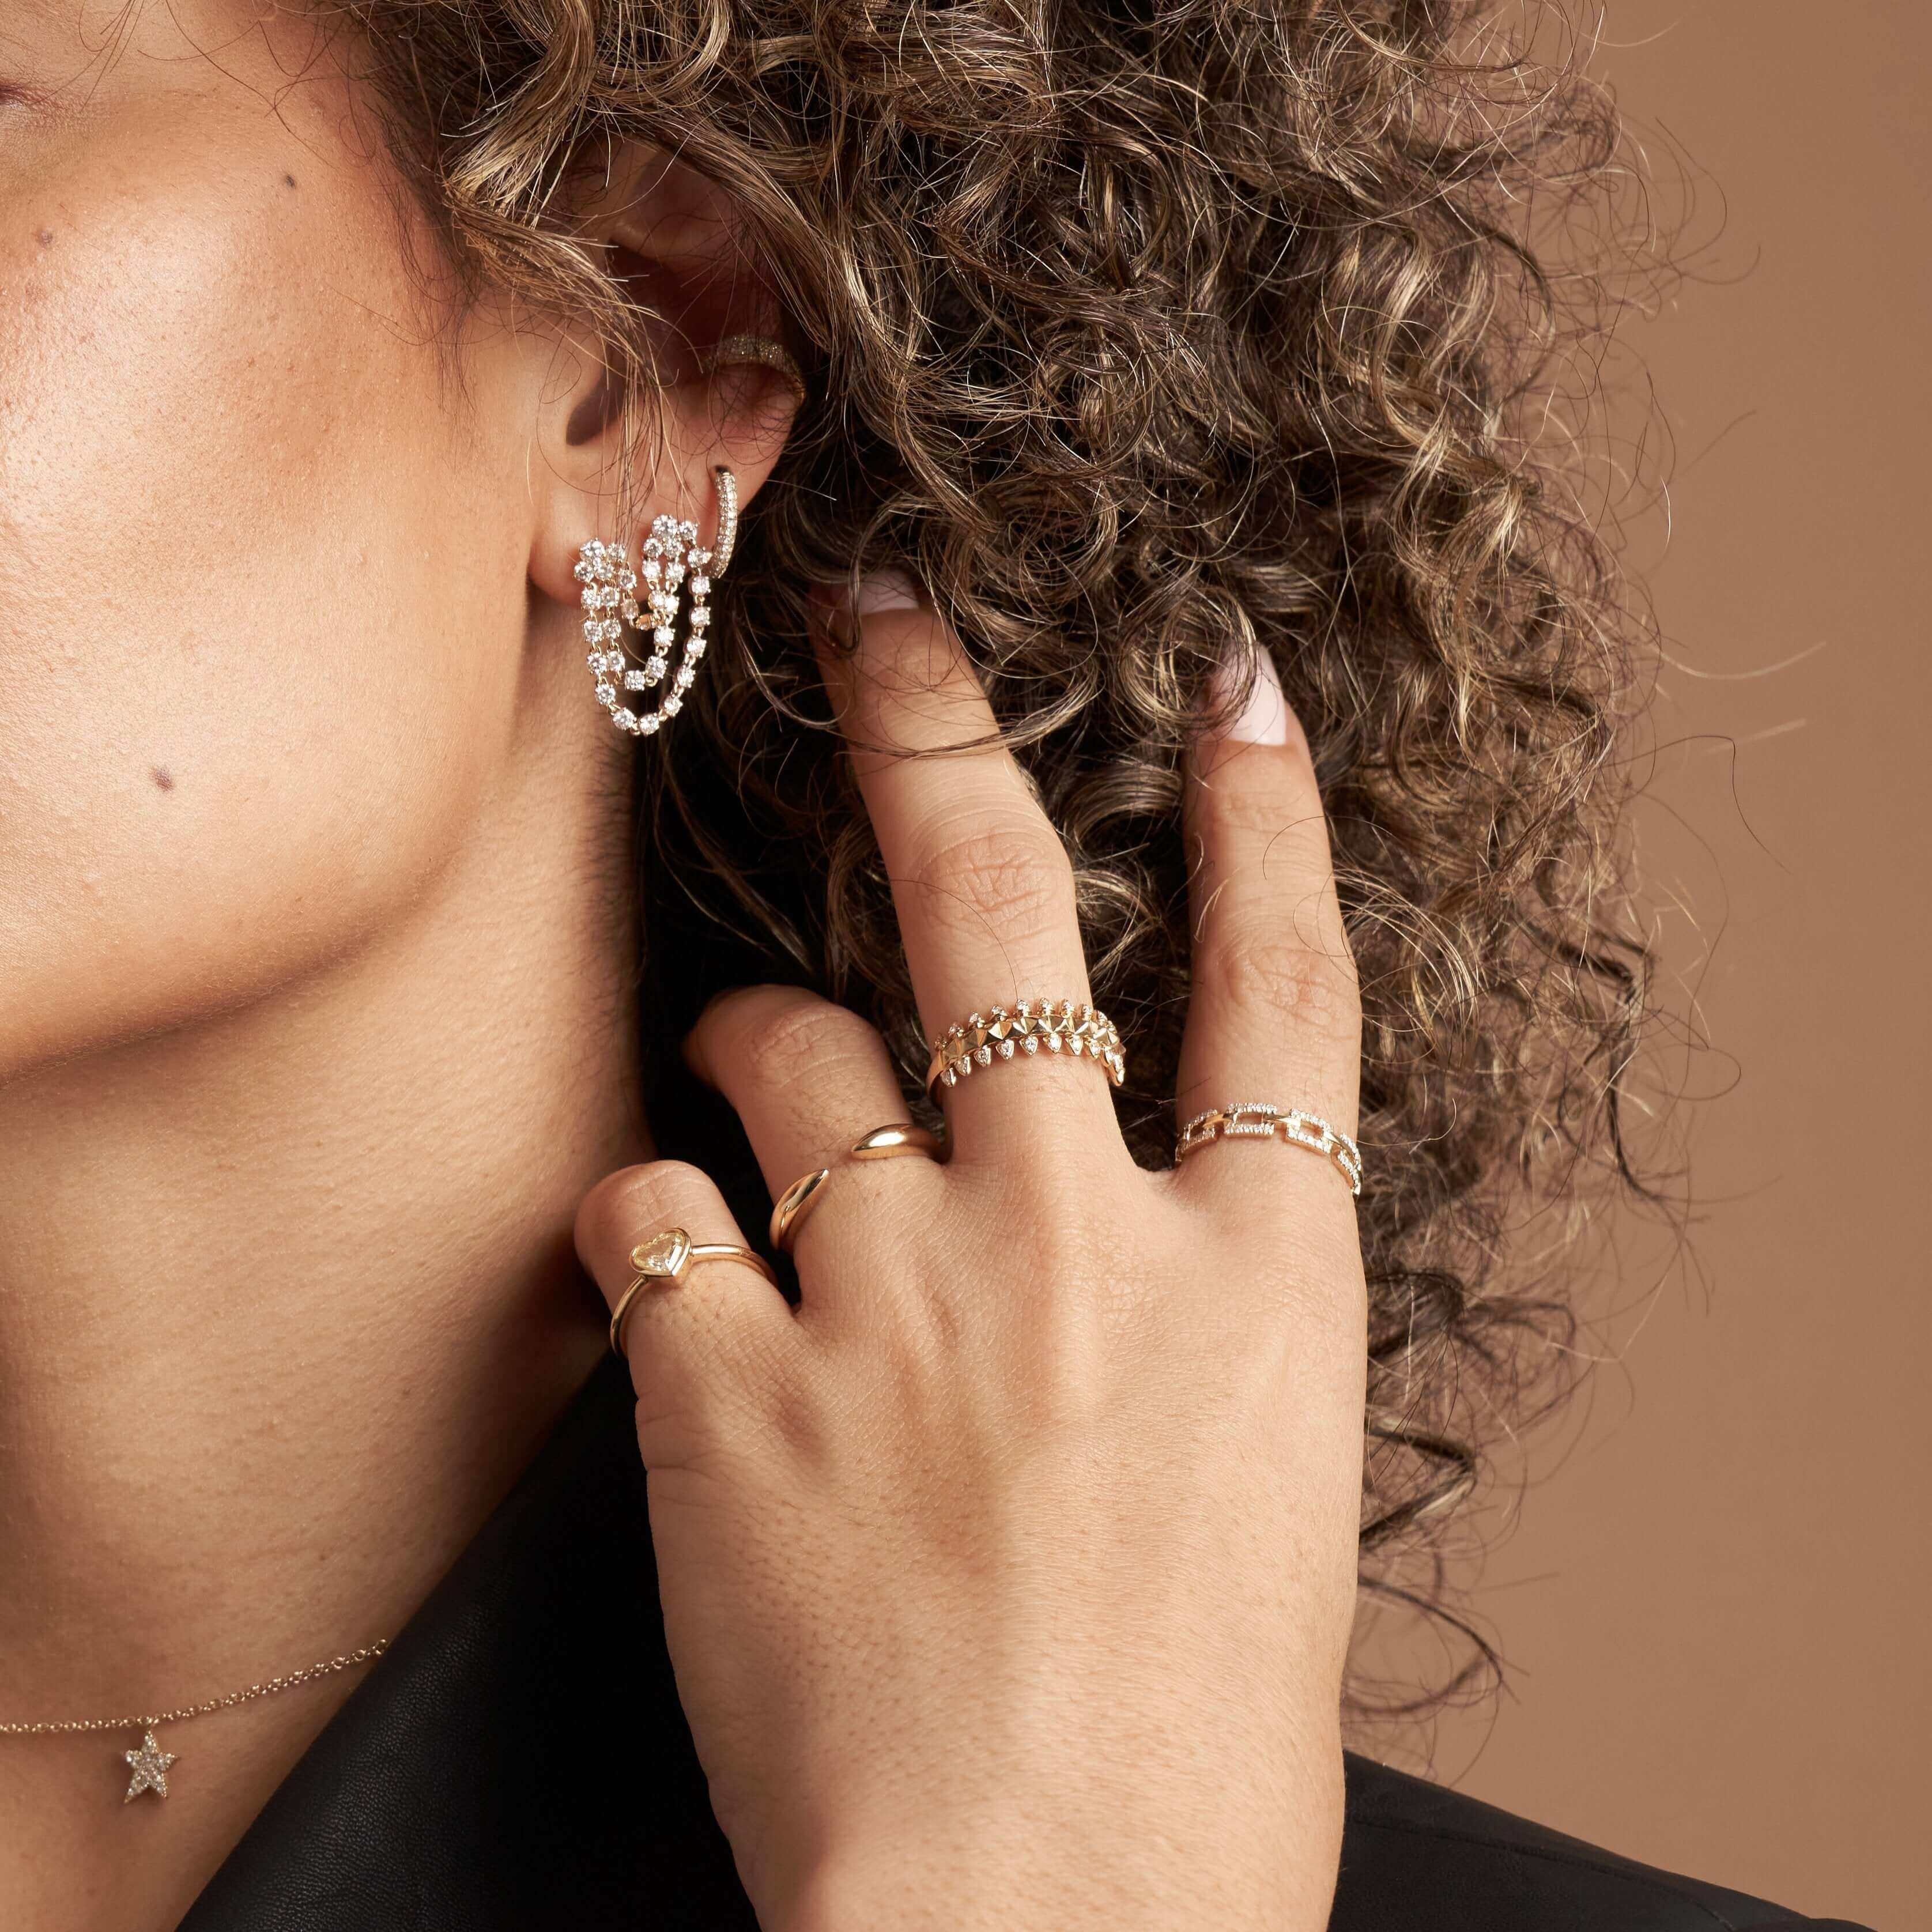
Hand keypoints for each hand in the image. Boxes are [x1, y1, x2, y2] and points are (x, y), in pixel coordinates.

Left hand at [576, 581, 1366, 1931]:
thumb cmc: (1193, 1762)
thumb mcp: (1259, 1503)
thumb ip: (1187, 1335)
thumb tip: (1120, 1242)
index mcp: (1253, 1280)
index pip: (1282, 983)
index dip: (1263, 816)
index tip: (1230, 692)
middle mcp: (1075, 1241)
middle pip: (998, 915)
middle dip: (939, 735)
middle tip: (882, 622)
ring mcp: (898, 1296)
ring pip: (788, 1052)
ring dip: (758, 1046)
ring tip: (748, 1084)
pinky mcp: (733, 1389)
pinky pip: (650, 1219)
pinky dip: (648, 1222)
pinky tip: (663, 1268)